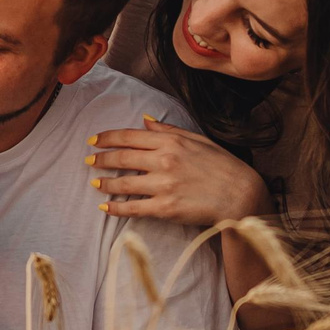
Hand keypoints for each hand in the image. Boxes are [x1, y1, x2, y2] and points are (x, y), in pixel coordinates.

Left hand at [86, 116, 269, 226]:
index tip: (94, 141)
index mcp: (171, 141)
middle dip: (100, 159)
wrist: (240, 194)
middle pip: (121, 158)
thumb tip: (144, 121)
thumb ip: (168, 130)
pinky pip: (133, 208)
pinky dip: (116, 207)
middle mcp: (164, 161)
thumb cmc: (222, 166)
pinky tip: (106, 206)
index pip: (129, 136)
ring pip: (123, 184)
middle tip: (89, 161)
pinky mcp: (165, 208)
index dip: (107, 138)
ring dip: (105, 183)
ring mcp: (163, 185)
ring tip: (95, 183)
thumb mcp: (197, 140)